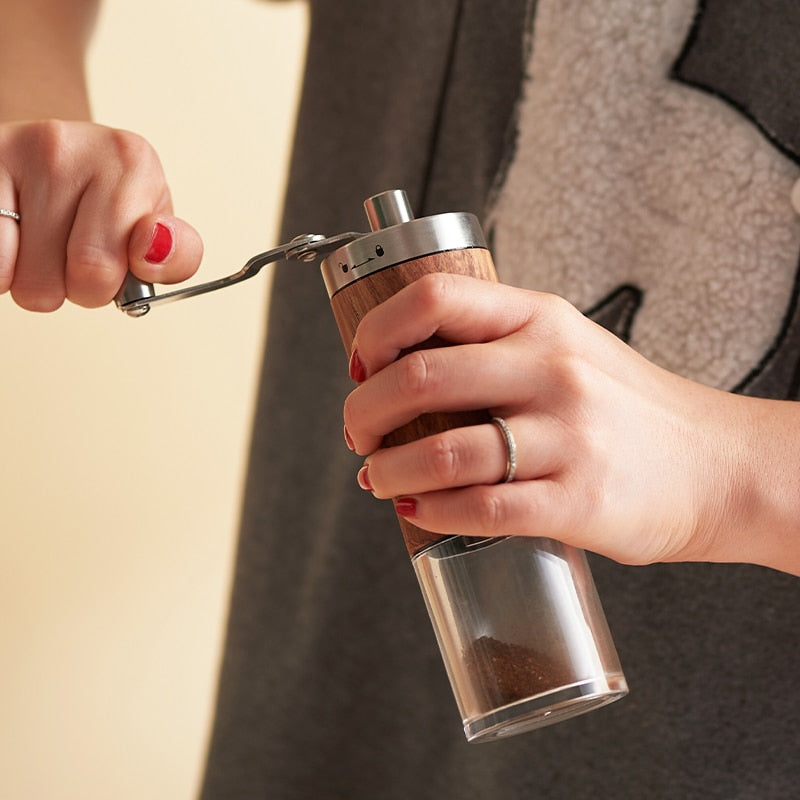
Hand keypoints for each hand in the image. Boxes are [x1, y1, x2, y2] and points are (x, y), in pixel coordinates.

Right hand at [0, 120, 201, 310]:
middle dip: (80, 287)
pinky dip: (4, 270)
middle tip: (77, 253)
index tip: (119, 264)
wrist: (47, 159)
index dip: (111, 284)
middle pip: (77, 280)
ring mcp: (14, 150)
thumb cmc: (107, 206)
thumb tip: (154, 250)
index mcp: (132, 162)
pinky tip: (15, 238)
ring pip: (28, 282)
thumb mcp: (153, 230)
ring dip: (36, 280)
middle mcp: (70, 145)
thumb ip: (177, 255)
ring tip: (45, 242)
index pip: (108, 268)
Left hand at [343, 273, 799, 571]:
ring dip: (387, 468)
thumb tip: (401, 370)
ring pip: (442, 452)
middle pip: (419, 379)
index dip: (377, 332)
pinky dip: (430, 512)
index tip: (360, 365)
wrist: (715, 466)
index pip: (434, 298)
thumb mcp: (567, 348)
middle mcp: (552, 370)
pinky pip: (481, 510)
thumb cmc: (628, 409)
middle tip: (356, 433)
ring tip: (377, 476)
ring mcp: (567, 437)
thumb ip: (494, 347)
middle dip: (363, 412)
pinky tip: (417, 509)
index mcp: (541, 321)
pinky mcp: (577, 501)